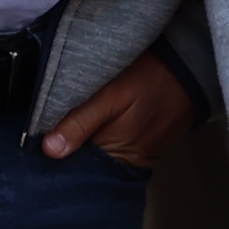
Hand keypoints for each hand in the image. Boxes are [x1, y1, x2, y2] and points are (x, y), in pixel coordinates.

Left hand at [38, 55, 192, 164]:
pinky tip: (95, 119)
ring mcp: (142, 153)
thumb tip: (49, 151)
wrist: (190, 64)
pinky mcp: (148, 142)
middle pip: (90, 161)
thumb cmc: (150, 76)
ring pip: (102, 152)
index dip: (58, 151)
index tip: (38, 138)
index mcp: (120, 155)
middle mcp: (132, 162)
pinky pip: (117, 144)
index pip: (79, 164)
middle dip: (70, 147)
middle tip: (48, 126)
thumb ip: (81, 122)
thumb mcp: (111, 95)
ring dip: (86, 140)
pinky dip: (104, 134)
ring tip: (68, 120)